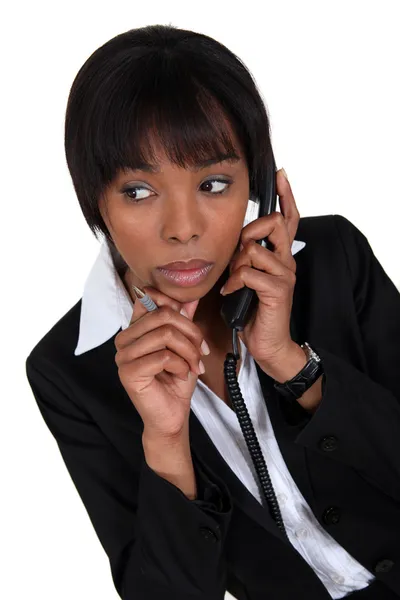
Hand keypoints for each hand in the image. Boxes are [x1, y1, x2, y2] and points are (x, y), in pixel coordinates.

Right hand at [114, 289, 207, 437]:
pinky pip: (163, 356)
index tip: (190, 325)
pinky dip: (180, 365)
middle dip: (191, 332)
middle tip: (200, 351)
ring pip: (165, 334)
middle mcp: (125, 339)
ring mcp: (123, 356)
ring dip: (188, 351)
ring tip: (193, 365)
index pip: (148, 297)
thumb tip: (191, 296)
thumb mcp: (185, 345)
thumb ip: (184, 320)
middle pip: (163, 315)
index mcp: (135, 328)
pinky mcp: (128, 372)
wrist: (172, 415)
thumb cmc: (175, 381)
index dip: (173, 303)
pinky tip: (181, 374)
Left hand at [221, 168, 300, 372]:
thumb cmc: (253, 310)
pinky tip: (232, 293)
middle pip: (275, 223)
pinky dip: (235, 282)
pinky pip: (250, 272)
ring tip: (234, 281)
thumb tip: (233, 242)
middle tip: (240, 251)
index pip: (288, 218)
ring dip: (237, 264)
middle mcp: (287, 260)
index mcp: (280, 255)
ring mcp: (285, 274)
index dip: (286, 196)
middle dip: (251, 230)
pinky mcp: (278, 290)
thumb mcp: (246, 277)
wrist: (267, 342)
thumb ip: (244, 257)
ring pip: (255, 249)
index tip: (280, 175)